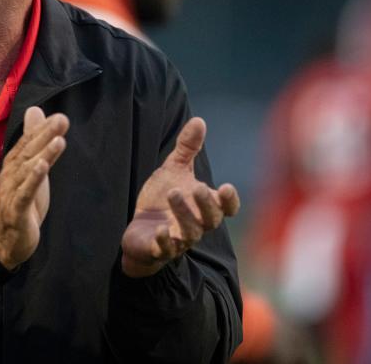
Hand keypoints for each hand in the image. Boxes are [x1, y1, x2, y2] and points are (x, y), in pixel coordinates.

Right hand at [0, 106, 67, 269]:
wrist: (4, 240)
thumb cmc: (20, 200)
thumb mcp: (30, 168)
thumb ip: (33, 140)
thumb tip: (35, 110)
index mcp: (14, 165)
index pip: (28, 143)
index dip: (42, 129)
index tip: (59, 116)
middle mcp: (10, 175)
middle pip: (28, 152)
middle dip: (44, 135)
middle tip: (61, 120)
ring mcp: (12, 192)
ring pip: (27, 170)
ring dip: (43, 154)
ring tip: (58, 140)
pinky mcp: (17, 210)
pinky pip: (24, 193)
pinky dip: (33, 179)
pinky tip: (42, 167)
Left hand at [121, 117, 239, 277]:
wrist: (140, 230)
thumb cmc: (162, 200)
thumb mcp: (174, 170)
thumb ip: (187, 149)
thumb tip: (199, 120)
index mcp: (203, 206)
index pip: (226, 208)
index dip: (230, 201)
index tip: (227, 187)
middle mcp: (196, 225)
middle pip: (211, 220)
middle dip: (206, 204)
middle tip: (197, 187)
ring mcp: (178, 239)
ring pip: (189, 234)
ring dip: (184, 215)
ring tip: (173, 194)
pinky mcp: (158, 249)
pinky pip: (165, 250)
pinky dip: (165, 242)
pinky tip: (160, 230)